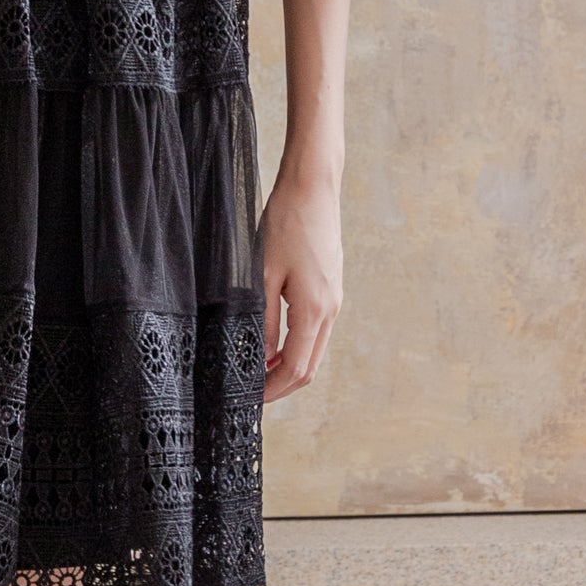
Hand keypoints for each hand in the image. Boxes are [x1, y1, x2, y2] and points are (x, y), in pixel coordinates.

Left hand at [258, 163, 342, 402]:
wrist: (313, 187)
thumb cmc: (285, 223)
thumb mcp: (263, 274)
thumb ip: (262, 319)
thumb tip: (259, 357)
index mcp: (314, 308)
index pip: (296, 368)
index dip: (273, 389)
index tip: (250, 398)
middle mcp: (331, 308)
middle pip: (311, 366)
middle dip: (282, 385)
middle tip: (253, 393)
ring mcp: (335, 299)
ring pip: (315, 349)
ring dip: (290, 366)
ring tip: (258, 371)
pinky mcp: (332, 288)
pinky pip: (317, 330)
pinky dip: (297, 345)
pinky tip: (273, 343)